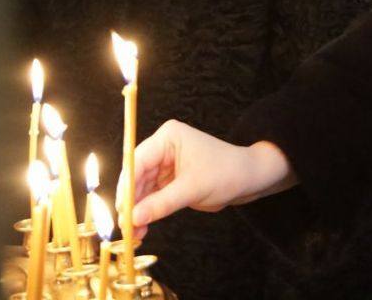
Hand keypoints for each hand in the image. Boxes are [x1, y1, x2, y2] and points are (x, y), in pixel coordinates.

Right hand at [128, 119, 295, 238]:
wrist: (248, 179)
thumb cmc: (226, 173)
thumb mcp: (193, 189)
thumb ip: (162, 203)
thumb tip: (133, 218)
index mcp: (168, 138)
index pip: (137, 161)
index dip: (127, 187)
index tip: (123, 210)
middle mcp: (162, 148)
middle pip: (135, 176)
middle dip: (131, 202)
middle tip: (125, 226)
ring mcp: (164, 164)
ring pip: (141, 189)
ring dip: (137, 211)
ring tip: (133, 233)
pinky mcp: (168, 180)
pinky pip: (151, 197)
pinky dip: (146, 212)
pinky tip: (141, 229)